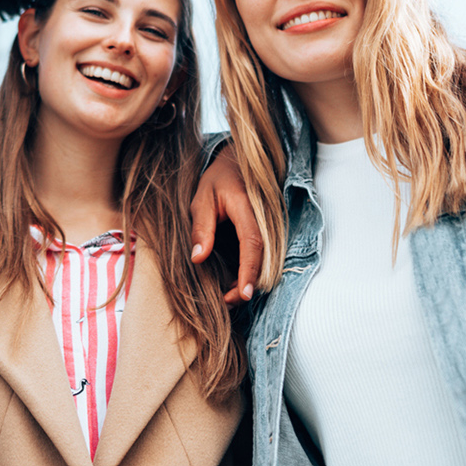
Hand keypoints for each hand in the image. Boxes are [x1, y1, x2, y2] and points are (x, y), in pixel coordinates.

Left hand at [191, 146, 261, 305]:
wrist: (237, 164)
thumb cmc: (218, 180)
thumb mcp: (201, 199)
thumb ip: (201, 227)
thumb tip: (198, 258)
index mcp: (247, 209)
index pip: (252, 243)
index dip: (249, 271)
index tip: (244, 294)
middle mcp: (264, 221)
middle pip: (263, 259)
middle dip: (247, 284)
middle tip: (227, 301)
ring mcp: (267, 228)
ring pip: (264, 261)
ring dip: (249, 281)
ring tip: (228, 297)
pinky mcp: (264, 233)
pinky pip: (260, 256)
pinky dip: (249, 272)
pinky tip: (234, 283)